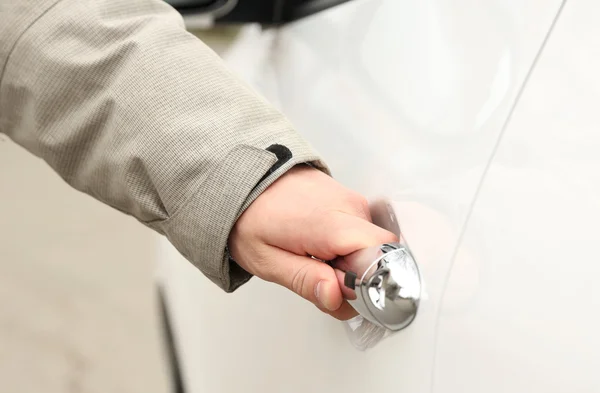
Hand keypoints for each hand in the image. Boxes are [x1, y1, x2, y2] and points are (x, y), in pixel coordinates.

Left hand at [228, 165, 397, 319]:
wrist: (247, 179)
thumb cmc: (252, 218)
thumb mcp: (267, 260)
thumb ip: (305, 281)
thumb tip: (336, 297)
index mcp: (331, 224)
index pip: (383, 259)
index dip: (367, 285)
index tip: (342, 295)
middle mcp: (350, 208)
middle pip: (380, 256)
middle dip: (358, 279)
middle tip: (323, 280)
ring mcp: (353, 201)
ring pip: (372, 247)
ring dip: (352, 264)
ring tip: (317, 259)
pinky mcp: (352, 201)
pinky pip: (364, 234)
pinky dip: (348, 248)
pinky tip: (323, 247)